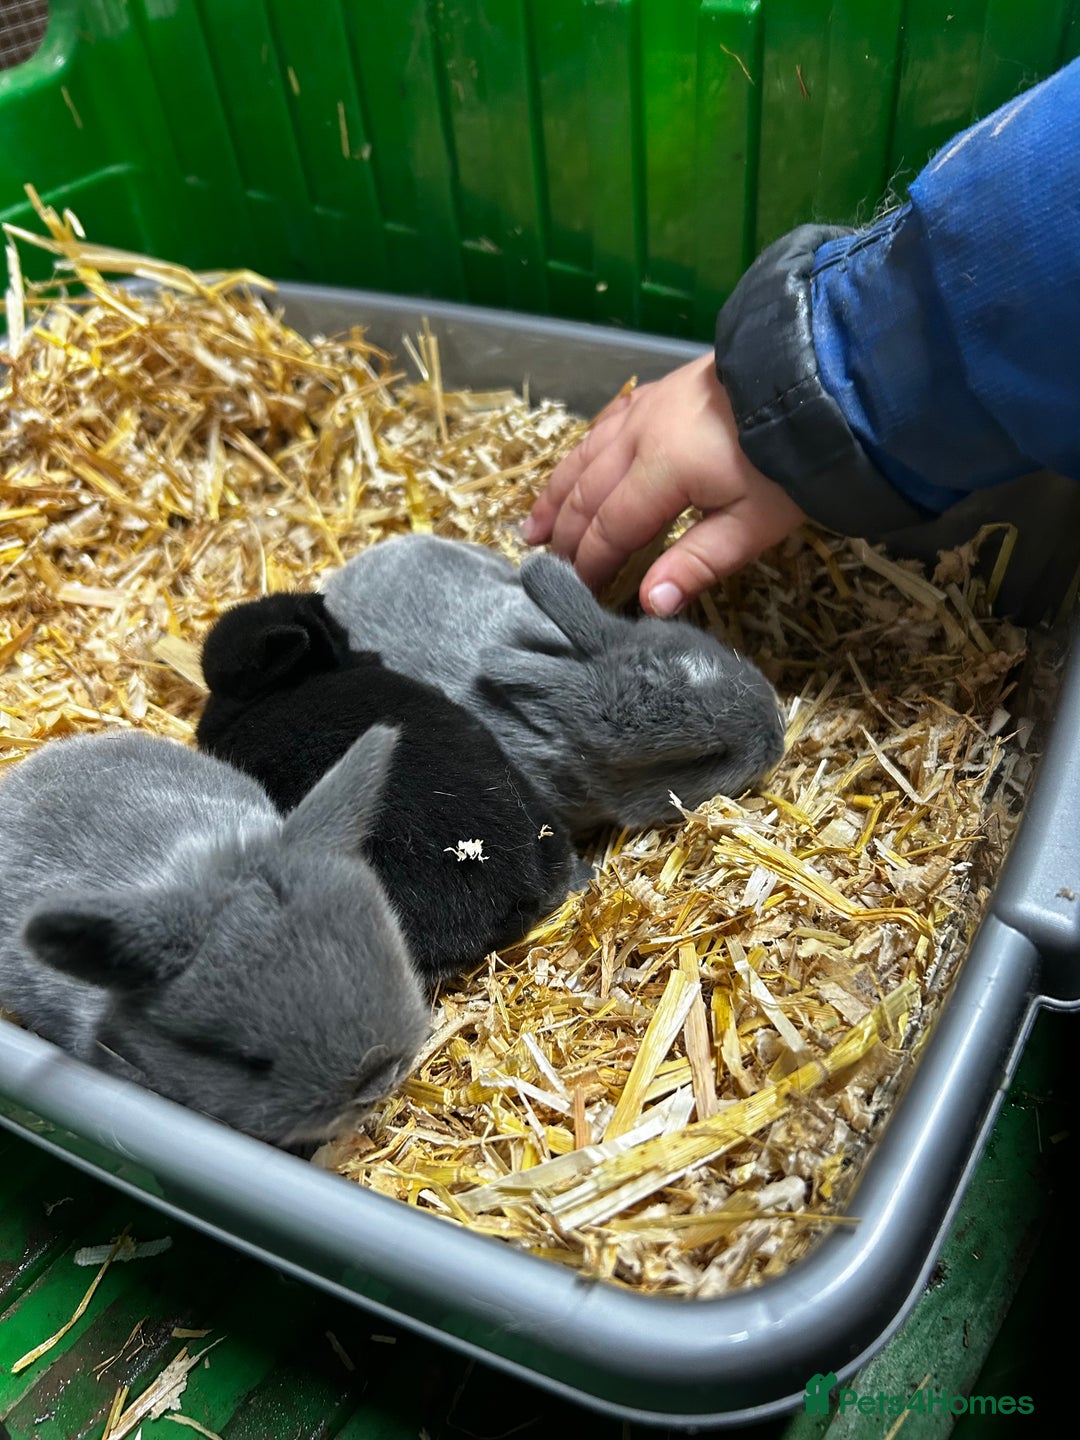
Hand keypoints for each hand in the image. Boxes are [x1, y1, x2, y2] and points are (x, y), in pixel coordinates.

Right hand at [523, 354, 805, 614]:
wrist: (814, 373)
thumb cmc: (789, 460)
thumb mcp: (754, 524)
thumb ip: (698, 563)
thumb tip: (649, 604)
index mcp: (660, 472)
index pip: (609, 530)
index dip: (590, 565)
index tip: (578, 595)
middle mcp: (638, 437)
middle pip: (586, 494)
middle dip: (565, 536)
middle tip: (547, 570)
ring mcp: (646, 408)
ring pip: (584, 456)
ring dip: (556, 496)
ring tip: (534, 528)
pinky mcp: (659, 390)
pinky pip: (603, 425)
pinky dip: (581, 454)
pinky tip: (575, 465)